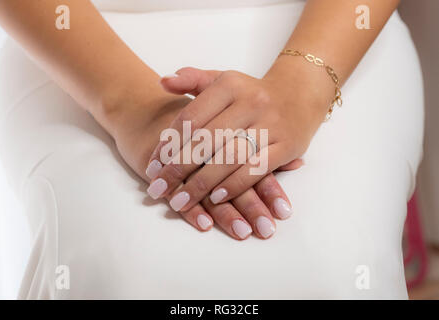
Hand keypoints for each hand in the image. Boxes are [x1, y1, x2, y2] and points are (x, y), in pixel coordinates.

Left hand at [105, 82, 301, 239]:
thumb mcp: (223, 79)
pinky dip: (234, 185)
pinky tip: (215, 198)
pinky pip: (256, 169)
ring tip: (179, 202)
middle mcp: (250, 102)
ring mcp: (270, 125)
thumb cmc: (252, 92)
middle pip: (206, 141)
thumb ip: (192, 79)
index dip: (168, 144)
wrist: (300, 93)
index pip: (191, 118)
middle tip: (157, 190)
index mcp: (229, 85)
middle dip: (178, 169)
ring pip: (229, 158)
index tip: (152, 166)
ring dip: (201, 184)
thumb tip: (162, 82)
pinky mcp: (287, 145)